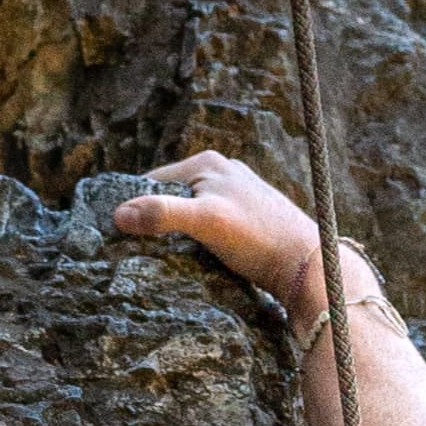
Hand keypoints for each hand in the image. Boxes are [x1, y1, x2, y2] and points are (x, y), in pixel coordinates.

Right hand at [112, 147, 323, 307]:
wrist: (307, 264)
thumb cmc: (259, 238)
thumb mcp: (206, 222)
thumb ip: (163, 214)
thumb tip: (118, 215)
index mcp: (208, 161)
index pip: (153, 182)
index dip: (136, 208)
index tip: (121, 238)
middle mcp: (222, 171)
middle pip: (171, 197)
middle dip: (156, 221)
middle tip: (140, 253)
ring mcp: (235, 195)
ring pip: (189, 213)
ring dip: (175, 234)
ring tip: (166, 259)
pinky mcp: (245, 218)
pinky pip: (207, 226)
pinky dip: (196, 241)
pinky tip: (195, 260)